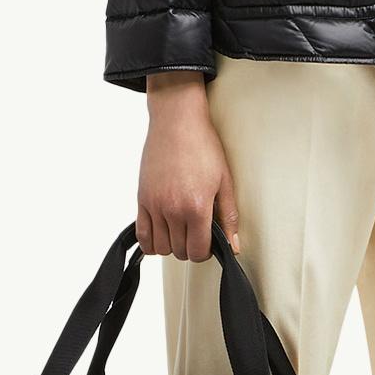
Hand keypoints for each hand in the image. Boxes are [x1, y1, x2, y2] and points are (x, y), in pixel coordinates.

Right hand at [138, 72, 240, 260]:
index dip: (205, 252)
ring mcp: (154, 205)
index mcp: (196, 207)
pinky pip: (141, 235)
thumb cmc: (203, 146)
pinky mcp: (142, 198)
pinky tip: (161, 233)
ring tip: (181, 231)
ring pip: (160, 247)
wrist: (177, 122)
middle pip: (179, 251)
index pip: (197, 251)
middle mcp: (172, 210)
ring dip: (172, 245)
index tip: (208, 244)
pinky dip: (151, 241)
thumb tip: (233, 246)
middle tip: (197, 233)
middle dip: (190, 248)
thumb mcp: (225, 181)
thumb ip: (228, 217)